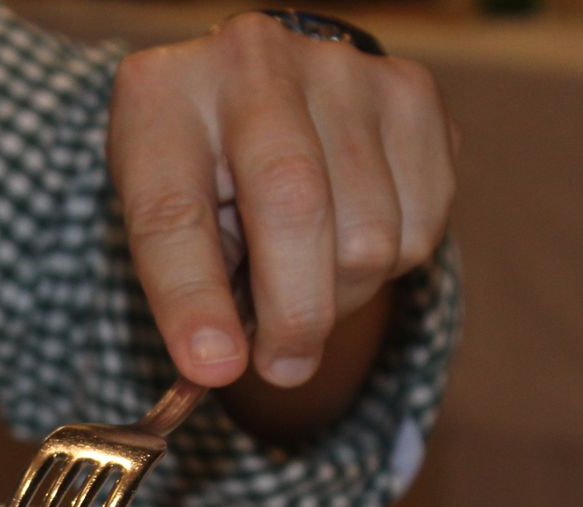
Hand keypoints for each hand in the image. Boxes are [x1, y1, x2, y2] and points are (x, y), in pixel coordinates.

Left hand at [107, 14, 457, 401]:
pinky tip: (344, 238)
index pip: (174, 213)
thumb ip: (184, 285)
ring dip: (338, 297)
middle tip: (280, 367)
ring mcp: (341, 69)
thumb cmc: (197, 170)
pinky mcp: (411, 92)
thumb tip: (220, 365)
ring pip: (368, 234)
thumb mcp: (160, 216)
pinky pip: (421, 225)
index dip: (192, 299)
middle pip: (293, 207)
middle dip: (293, 313)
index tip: (212, 367)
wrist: (258, 93)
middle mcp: (251, 62)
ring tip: (299, 284)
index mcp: (161, 95)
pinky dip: (386, 266)